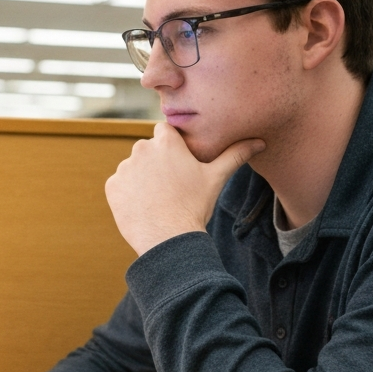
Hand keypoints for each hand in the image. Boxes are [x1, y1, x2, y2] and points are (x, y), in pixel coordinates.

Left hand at [105, 123, 265, 255]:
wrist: (168, 239)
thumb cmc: (194, 206)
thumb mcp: (216, 178)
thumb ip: (235, 155)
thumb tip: (260, 142)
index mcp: (166, 141)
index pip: (166, 131)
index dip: (173, 147)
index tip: (180, 164)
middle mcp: (141, 149)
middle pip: (149, 150)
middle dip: (158, 163)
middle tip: (172, 186)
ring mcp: (124, 168)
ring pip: (134, 167)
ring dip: (143, 178)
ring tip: (159, 199)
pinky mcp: (112, 186)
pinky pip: (121, 185)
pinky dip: (129, 193)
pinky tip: (145, 206)